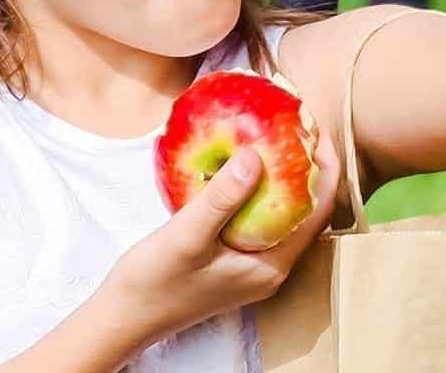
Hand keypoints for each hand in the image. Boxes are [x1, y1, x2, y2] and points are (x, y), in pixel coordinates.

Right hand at [100, 132, 337, 351]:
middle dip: (306, 167)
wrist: (122, 318)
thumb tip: (256, 157)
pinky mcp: (234, 258)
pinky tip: (243, 167)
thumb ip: (222, 199)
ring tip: (276, 138)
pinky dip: (257, 191)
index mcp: (271, 267)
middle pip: (306, 210)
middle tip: (297, 126)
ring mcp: (252, 264)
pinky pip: (258, 218)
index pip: (318, 212)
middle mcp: (270, 267)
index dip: (324, 169)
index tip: (317, 129)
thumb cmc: (153, 284)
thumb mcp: (186, 237)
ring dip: (282, 177)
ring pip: (282, 213)